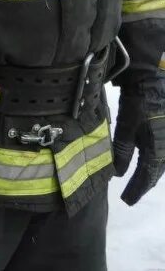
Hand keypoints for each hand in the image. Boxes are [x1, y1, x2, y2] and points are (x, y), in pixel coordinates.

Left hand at [112, 79, 164, 204]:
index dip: (136, 190)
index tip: (127, 201)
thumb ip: (122, 150)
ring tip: (138, 181)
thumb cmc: (138, 101)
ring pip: (160, 163)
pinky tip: (147, 159)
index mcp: (157, 150)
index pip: (146, 177)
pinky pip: (162, 153)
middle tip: (131, 194)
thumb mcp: (126, 125)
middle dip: (143, 184)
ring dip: (149, 173)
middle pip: (155, 172)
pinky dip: (153, 160)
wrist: (152, 77)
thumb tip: (118, 174)